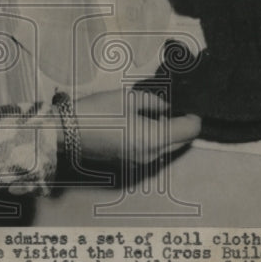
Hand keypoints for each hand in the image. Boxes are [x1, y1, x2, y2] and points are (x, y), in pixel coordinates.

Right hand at [72, 88, 199, 166]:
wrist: (67, 133)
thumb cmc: (96, 113)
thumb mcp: (128, 97)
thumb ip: (154, 101)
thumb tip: (167, 106)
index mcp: (153, 139)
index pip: (189, 131)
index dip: (194, 116)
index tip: (190, 104)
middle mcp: (151, 156)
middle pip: (182, 143)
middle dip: (183, 125)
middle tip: (175, 106)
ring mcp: (141, 163)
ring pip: (169, 149)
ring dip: (170, 133)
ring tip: (156, 113)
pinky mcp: (131, 164)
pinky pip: (154, 153)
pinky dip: (156, 140)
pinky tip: (144, 124)